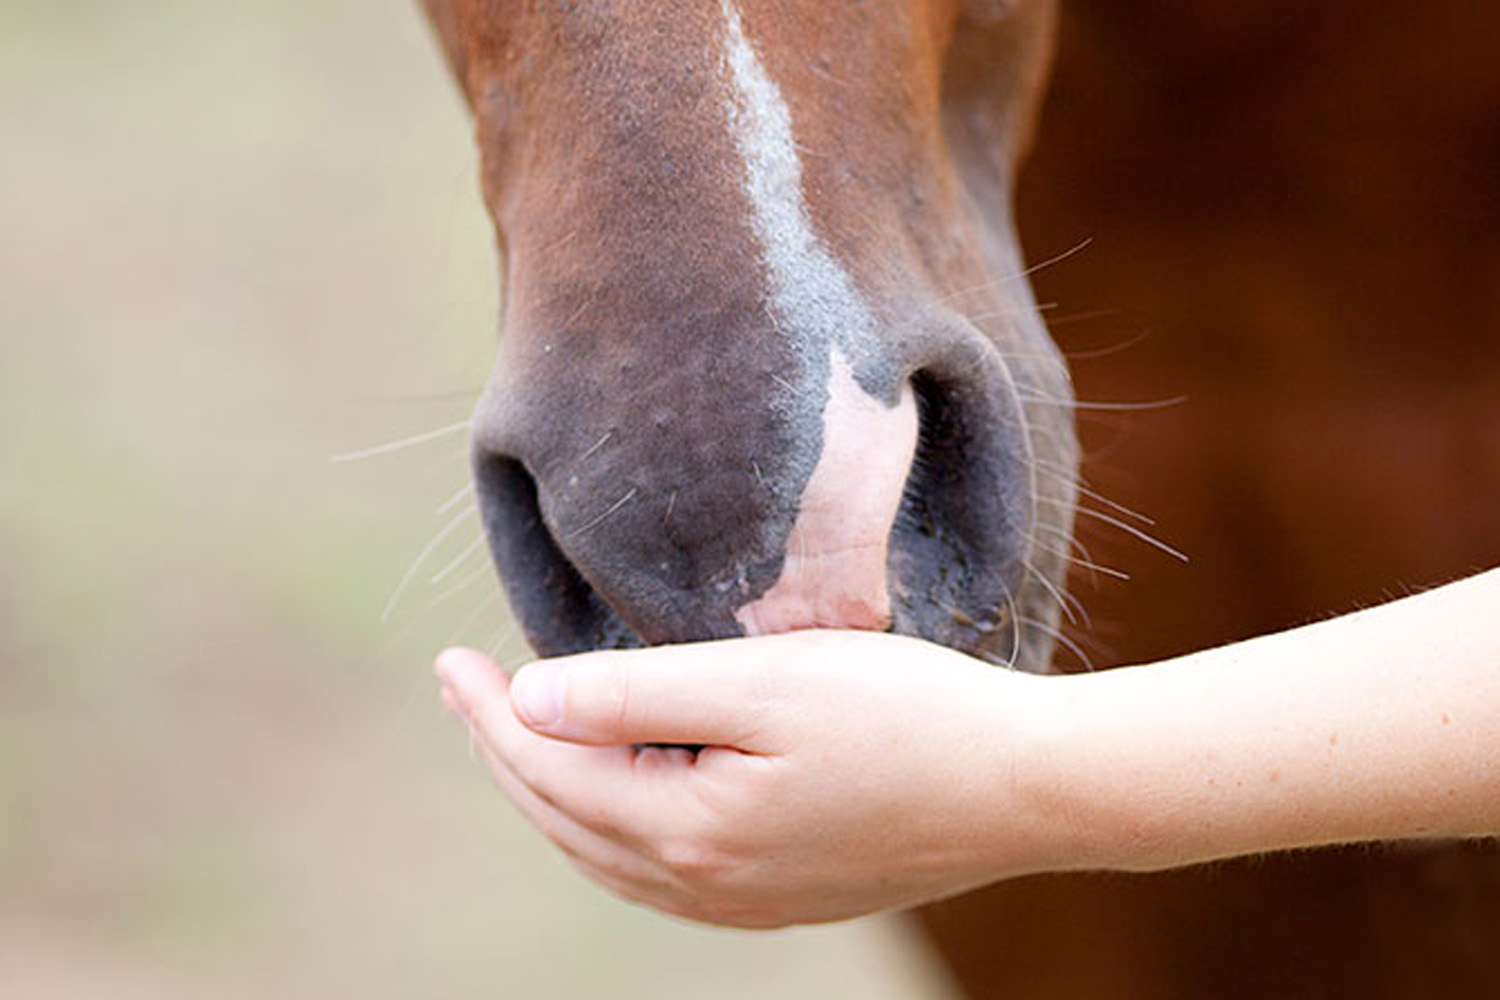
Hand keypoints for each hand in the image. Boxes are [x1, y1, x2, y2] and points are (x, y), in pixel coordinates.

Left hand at [434, 632, 1062, 928]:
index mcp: (689, 830)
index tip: (450, 657)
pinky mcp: (783, 897)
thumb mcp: (766, 682)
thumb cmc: (905, 716)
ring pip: (606, 853)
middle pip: (565, 819)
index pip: (548, 771)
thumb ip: (638, 693)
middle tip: (467, 689)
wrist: (1025, 789)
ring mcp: (746, 902)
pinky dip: (610, 825)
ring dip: (552, 793)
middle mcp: (706, 884)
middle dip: (505, 751)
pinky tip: (615, 791)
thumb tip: (529, 701)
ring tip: (521, 734)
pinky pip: (659, 871)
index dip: (488, 715)